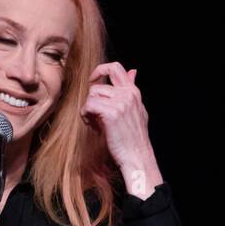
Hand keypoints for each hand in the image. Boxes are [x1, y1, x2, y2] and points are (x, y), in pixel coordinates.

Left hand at [81, 63, 163, 197]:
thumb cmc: (135, 138)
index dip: (100, 70)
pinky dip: (86, 116)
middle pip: (98, 85)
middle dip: (91, 97)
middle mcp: (128, 94)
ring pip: (92, 96)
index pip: (116, 68)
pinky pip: (89, 106)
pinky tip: (94, 127)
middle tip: (93, 113)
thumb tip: (133, 71)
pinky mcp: (111, 112)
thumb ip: (132, 90)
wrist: (137, 157)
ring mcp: (120, 102)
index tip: (93, 80)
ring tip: (96, 124)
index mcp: (133, 92)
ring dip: (89, 110)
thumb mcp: (138, 110)